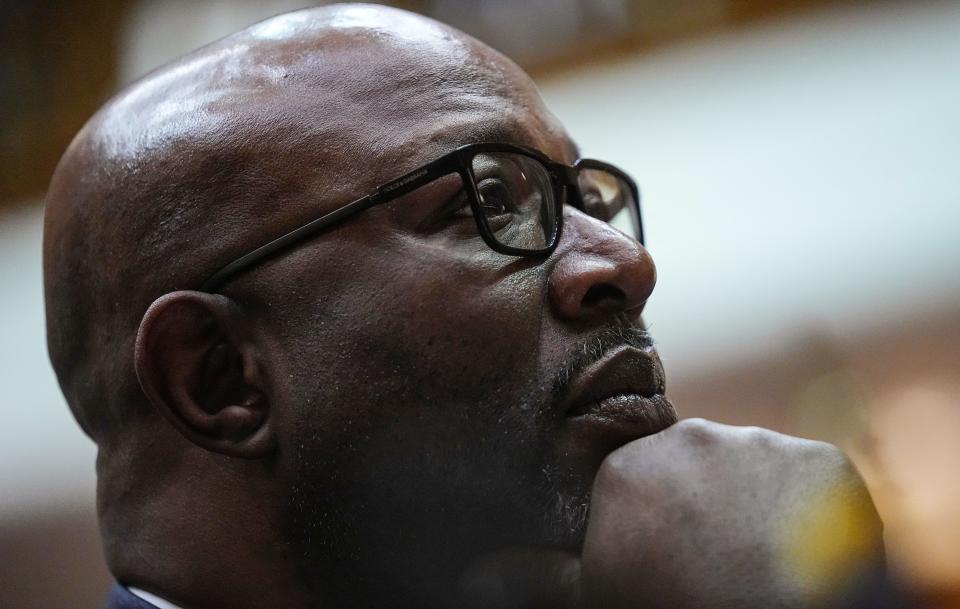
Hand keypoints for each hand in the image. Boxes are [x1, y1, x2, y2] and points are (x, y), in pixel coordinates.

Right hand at [459, 419, 884, 608]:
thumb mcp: (596, 599)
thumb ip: (533, 577)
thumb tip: (469, 574)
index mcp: (629, 470)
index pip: (642, 484)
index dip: (656, 524)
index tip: (672, 560)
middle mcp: (691, 441)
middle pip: (697, 469)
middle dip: (705, 506)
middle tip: (719, 563)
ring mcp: (762, 447)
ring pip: (753, 471)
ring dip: (755, 506)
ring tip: (762, 561)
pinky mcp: (822, 463)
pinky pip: (810, 480)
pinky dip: (808, 511)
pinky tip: (801, 553)